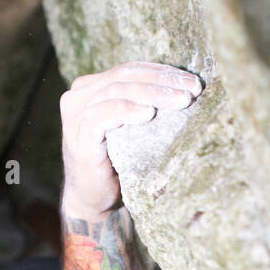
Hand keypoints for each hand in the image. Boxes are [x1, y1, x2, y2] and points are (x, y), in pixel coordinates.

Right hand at [60, 61, 202, 220]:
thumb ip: (145, 104)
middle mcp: (79, 96)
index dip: (163, 72)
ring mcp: (75, 115)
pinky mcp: (77, 136)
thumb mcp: (133, 127)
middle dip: (163, 81)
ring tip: (181, 101)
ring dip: (153, 94)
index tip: (193, 82)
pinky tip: (148, 114)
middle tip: (192, 90)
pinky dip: (126, 110)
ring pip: (116, 91)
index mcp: (92, 87)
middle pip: (125, 76)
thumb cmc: (119, 163)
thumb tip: (188, 88)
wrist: (95, 200)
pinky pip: (101, 114)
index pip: (130, 70)